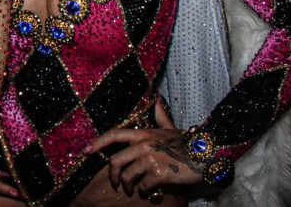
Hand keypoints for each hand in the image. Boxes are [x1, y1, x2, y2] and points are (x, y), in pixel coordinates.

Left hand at [87, 99, 204, 198]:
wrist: (205, 155)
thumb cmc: (186, 143)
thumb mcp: (171, 127)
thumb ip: (160, 115)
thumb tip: (156, 98)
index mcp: (143, 134)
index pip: (114, 135)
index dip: (98, 142)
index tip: (85, 150)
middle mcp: (144, 145)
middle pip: (116, 161)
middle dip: (113, 176)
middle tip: (116, 184)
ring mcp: (150, 159)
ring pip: (128, 176)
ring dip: (129, 187)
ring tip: (134, 190)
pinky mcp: (159, 174)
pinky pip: (144, 186)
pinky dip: (145, 192)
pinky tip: (150, 192)